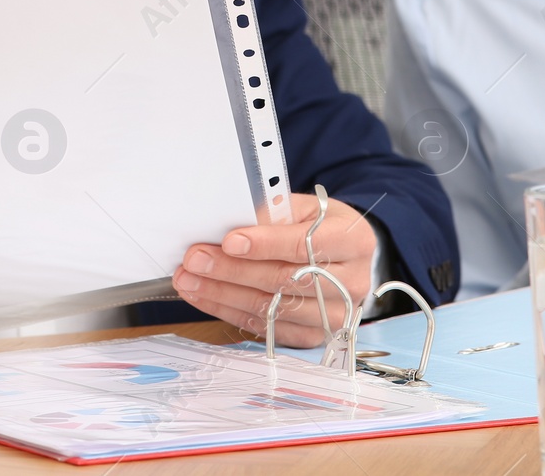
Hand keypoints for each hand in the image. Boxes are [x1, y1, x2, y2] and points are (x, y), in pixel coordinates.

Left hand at [171, 193, 377, 347]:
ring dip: (223, 294)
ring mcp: (335, 315)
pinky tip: (206, 296)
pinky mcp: (314, 336)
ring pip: (271, 308)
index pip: (305, 244)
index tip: (229, 240)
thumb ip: (273, 214)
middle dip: (232, 270)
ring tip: (189, 279)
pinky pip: (266, 327)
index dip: (264, 244)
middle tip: (196, 259)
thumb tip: (228, 223)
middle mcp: (352, 282)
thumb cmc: (321, 226)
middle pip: (284, 280)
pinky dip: (230, 311)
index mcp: (354, 240)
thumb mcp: (304, 208)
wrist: (344, 257)